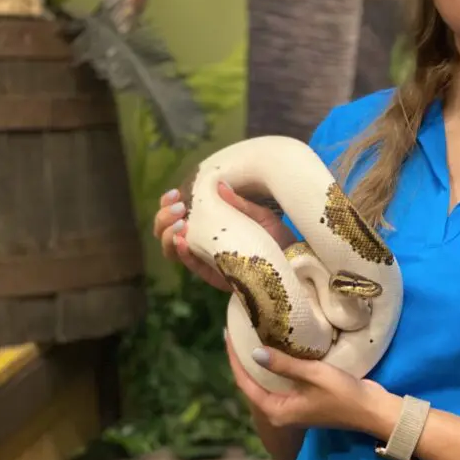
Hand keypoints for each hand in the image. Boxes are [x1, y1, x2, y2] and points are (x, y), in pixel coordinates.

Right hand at [152, 180, 294, 290]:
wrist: (295, 263)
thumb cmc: (278, 237)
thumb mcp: (260, 216)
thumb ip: (239, 203)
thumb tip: (219, 184)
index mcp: (209, 222)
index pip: (177, 213)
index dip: (168, 204)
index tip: (174, 193)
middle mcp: (203, 240)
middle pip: (167, 230)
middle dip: (164, 217)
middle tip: (179, 208)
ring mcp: (206, 258)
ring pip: (172, 248)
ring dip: (168, 234)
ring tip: (181, 223)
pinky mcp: (214, 275)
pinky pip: (191, 265)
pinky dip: (183, 253)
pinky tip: (183, 241)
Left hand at [224, 332, 398, 437]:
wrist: (372, 410)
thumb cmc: (343, 395)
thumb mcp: (313, 376)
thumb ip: (284, 365)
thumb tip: (254, 352)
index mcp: (277, 411)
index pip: (246, 383)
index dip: (235, 359)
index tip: (227, 335)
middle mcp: (280, 411)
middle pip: (253, 383)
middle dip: (244, 358)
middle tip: (237, 330)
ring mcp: (292, 405)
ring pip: (267, 381)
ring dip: (260, 360)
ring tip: (251, 334)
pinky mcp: (303, 398)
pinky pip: (281, 380)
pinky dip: (276, 364)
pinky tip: (277, 346)